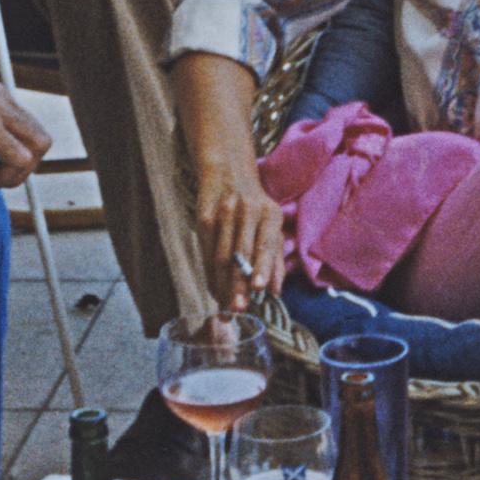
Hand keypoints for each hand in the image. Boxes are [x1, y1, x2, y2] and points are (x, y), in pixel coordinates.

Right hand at [190, 150, 290, 308]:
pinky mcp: (204, 216)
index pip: (266, 243)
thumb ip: (275, 258)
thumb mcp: (271, 224)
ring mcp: (223, 213)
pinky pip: (207, 251)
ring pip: (221, 255)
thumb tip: (276, 291)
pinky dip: (211, 274)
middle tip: (238, 308)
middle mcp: (248, 211)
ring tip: (226, 308)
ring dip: (223, 285)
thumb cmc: (255, 207)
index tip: (260, 289)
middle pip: (241, 253)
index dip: (263, 266)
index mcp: (270, 213)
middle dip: (239, 283)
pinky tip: (214, 290)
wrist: (227, 171)